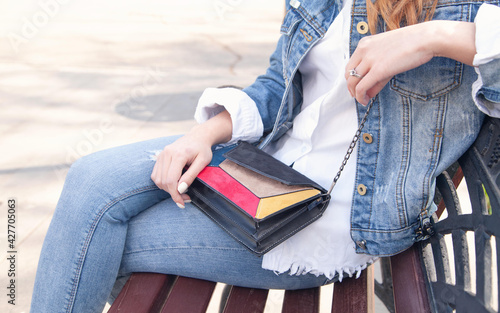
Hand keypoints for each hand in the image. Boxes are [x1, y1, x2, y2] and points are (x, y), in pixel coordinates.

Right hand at [151, 110, 232, 207]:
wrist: (197, 137)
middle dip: (173, 193)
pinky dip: (162, 183)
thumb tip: (181, 189)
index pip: (171, 180)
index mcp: (178, 154)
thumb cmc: (202, 150)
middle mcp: (167, 153)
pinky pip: (155, 174)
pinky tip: (173, 184)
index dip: (175, 194)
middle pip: (163, 181)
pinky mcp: (159, 157)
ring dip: (167, 189)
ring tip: (179, 191)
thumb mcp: (203, 162)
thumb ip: (191, 176)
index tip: (182, 203)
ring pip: (157, 179)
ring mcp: (161, 154)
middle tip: (184, 199)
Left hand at [345, 21, 475, 105]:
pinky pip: (361, 87)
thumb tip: (369, 90)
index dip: (352, 78)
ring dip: (356, 94)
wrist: (425, 38)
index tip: (356, 87)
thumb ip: (377, 70)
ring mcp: (370, 60)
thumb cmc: (411, 44)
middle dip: (351, 87)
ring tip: (362, 100)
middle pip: (349, 74)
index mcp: (365, 43)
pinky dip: (360, 97)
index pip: (350, 65)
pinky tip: (365, 101)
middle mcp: (364, 50)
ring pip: (353, 82)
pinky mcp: (378, 70)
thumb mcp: (388, 54)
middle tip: (358, 95)